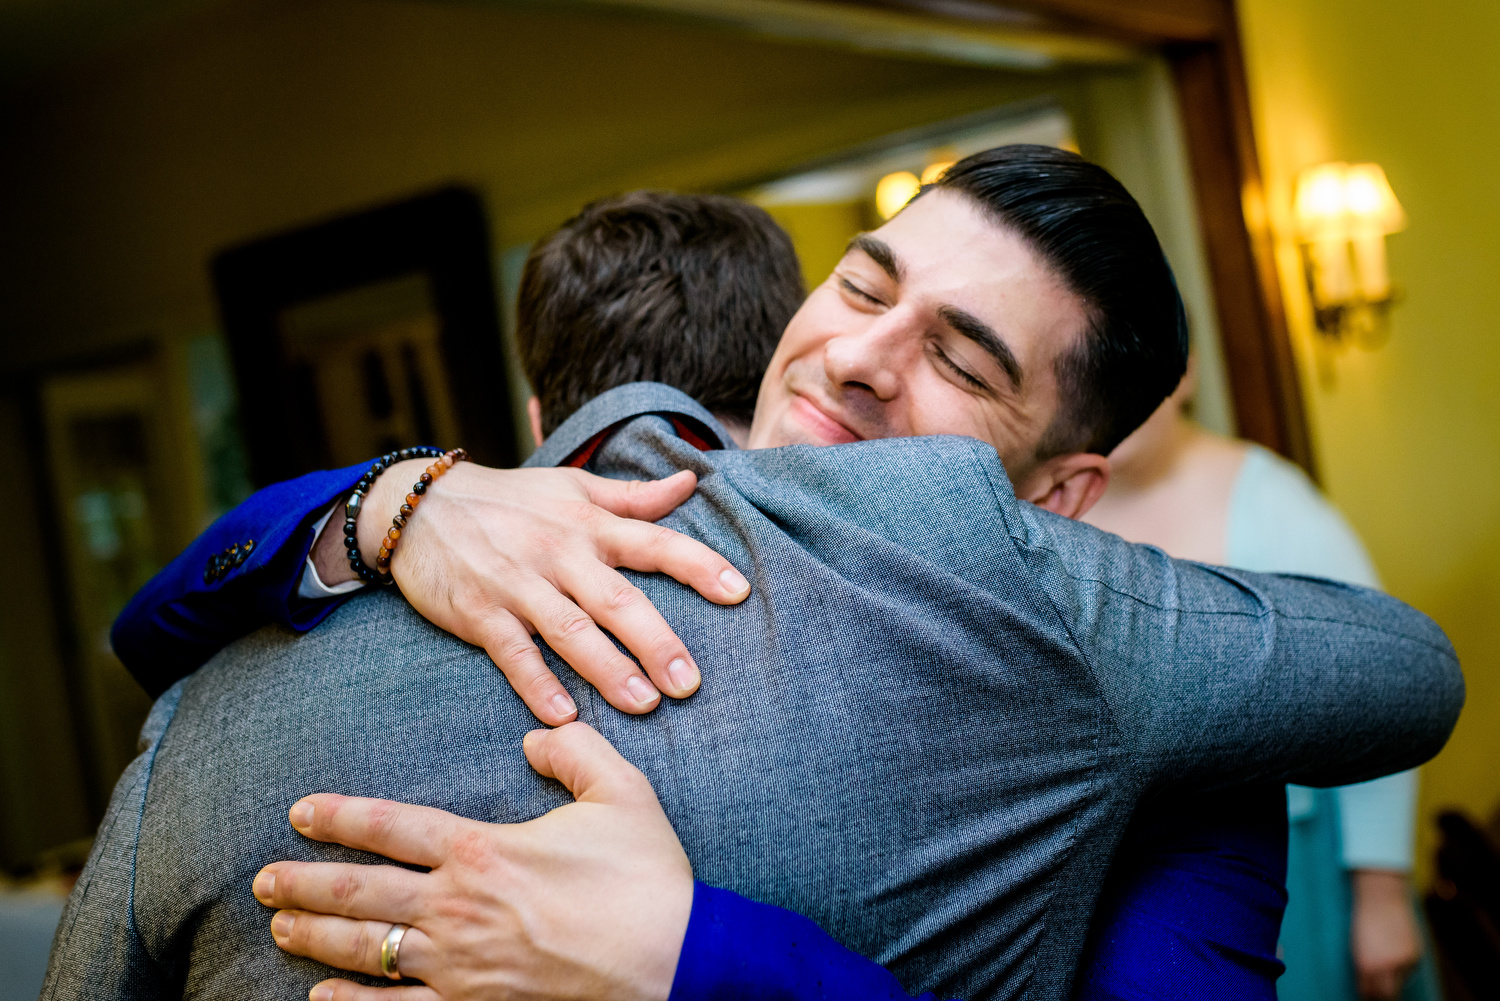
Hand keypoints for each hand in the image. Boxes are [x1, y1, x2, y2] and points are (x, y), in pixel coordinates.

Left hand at [253, 722, 693, 1000]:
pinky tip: (321, 996)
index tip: (300, 812)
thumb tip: (534, 738)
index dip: (339, 817)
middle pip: (357, 894)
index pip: (390, 827)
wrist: (677, 964)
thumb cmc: (649, 879)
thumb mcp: (622, 792)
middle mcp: (457, 909)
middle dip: (302, 883)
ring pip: (364, 950)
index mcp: (484, 850)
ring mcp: (460, 967)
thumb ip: (573, 751)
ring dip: (313, 937)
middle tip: (263, 878)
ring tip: (279, 926)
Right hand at [314, 460, 750, 723]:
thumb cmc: (509, 501)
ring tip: (645, 704)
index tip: (739, 592)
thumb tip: (692, 482)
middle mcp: (560, 555)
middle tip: (690, 682)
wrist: (417, 507)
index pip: (654, 543)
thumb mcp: (572, 489)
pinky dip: (537, 683)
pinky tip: (564, 715)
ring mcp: (518, 585)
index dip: (698, 565)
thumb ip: (634, 497)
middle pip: (617, 600)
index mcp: (589, 525)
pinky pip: (513, 653)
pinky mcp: (480, 614)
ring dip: (609, 671)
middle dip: (657, 641)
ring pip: (570, 632)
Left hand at [1350, 869, 1421, 999]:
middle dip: (1383, 995)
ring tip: (1387, 963)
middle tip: (1380, 992)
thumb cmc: (1363, 920)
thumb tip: (1369, 986)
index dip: (1367, 995)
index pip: (1368, 992)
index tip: (1367, 994)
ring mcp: (1402, 961)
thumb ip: (1364, 967)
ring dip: (1394, 978)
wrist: (1381, 898)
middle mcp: (1385, 966)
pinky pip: (1410, 969)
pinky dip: (1404, 966)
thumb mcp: (1357, 946)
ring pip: (1400, 982)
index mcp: (1365, 965)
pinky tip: (1397, 953)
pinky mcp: (1415, 955)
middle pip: (1388, 994)